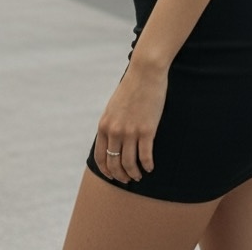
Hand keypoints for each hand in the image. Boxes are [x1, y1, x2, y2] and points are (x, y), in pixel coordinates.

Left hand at [94, 61, 167, 183]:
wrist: (145, 72)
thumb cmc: (131, 87)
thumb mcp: (113, 107)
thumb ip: (111, 124)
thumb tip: (112, 142)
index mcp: (104, 125)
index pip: (100, 157)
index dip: (107, 171)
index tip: (113, 176)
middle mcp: (115, 131)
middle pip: (114, 164)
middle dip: (121, 176)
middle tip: (128, 179)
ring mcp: (130, 132)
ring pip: (130, 164)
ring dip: (134, 173)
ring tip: (139, 175)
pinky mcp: (147, 130)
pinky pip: (146, 156)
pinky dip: (148, 165)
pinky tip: (150, 167)